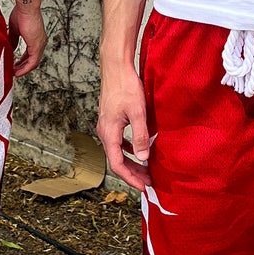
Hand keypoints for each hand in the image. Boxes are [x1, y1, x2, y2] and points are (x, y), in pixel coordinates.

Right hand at [8, 0, 45, 77]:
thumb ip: (13, 39)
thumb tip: (11, 47)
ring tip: (14, 74)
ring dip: (23, 69)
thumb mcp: (15, 29)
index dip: (22, 61)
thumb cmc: (21, 13)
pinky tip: (18, 72)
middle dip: (22, 67)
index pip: (30, 54)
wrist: (26, 7)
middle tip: (14, 72)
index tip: (14, 65)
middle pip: (32, 60)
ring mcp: (40, 44)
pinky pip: (33, 62)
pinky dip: (25, 68)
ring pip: (33, 63)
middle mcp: (40, 42)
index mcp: (35, 38)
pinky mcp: (37, 46)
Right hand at [96, 60, 151, 190]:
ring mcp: (106, 126)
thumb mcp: (137, 112)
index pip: (117, 165)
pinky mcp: (111, 120)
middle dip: (133, 173)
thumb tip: (143, 158)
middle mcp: (104, 132)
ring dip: (131, 162)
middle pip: (117, 161)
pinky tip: (138, 150)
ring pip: (118, 152)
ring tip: (145, 170)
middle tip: (148, 182)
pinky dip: (129, 150)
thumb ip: (140, 136)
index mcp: (109, 133)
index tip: (143, 186)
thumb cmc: (125, 87)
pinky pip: (118, 142)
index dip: (130, 178)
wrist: (116, 68)